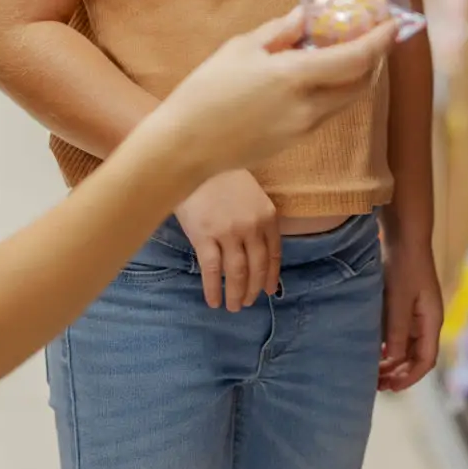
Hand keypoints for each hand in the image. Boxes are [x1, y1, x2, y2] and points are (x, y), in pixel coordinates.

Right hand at [145, 9, 396, 178]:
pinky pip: (325, 113)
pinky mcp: (295, 142)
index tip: (393, 25)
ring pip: (345, 101)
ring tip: (344, 55)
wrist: (186, 146)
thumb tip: (305, 17)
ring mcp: (304, 128)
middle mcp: (309, 106)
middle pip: (361, 84)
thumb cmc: (206, 90)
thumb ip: (279, 31)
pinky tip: (316, 80)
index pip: (356, 58)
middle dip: (374, 60)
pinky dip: (332, 93)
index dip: (380, 41)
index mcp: (296, 76)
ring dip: (354, 78)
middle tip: (372, 39)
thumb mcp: (240, 48)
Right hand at [175, 170, 277, 311]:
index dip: (271, 276)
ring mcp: (228, 232)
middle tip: (248, 303)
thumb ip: (258, 219)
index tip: (269, 291)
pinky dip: (214, 289)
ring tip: (233, 307)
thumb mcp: (250, 194)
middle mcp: (252, 226)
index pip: (274, 254)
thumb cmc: (221, 175)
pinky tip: (213, 301)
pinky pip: (212, 270)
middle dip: (253, 289)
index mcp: (267, 216)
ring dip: (236, 294)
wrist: (194, 161)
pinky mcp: (204, 236)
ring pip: (237, 273)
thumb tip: (258, 250)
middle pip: (257, 267)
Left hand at [378, 237, 441, 392]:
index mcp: (431, 321)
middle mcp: (426, 320)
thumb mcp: (399, 299)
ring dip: (391, 360)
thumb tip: (393, 360)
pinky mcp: (404, 304)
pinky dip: (387, 344)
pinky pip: (398, 332)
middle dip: (399, 373)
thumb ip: (397, 330)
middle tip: (376, 385)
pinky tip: (371, 349)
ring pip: (406, 346)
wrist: (405, 236)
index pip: (426, 360)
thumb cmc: (405, 265)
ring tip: (372, 371)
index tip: (390, 387)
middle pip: (416, 356)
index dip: (410, 377)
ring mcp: (416, 312)